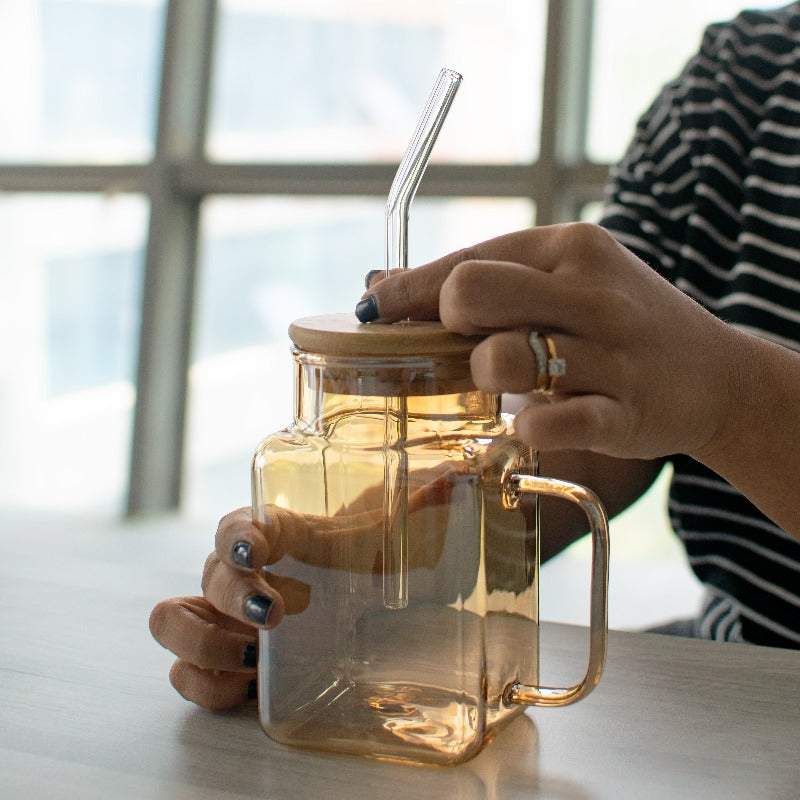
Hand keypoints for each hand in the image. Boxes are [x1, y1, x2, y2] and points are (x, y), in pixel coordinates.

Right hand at [150, 470, 457, 709]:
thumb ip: (420, 505)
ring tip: (256, 658)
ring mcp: (225, 615)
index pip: (241, 525)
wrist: (351, 594)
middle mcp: (242, 571)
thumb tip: (458, 477)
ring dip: (206, 643)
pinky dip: (207, 684)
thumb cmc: (365, 555)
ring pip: (173, 619)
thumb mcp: (393, 536)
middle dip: (232, 595)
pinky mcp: (222, 659)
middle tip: (277, 615)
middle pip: (207, 572)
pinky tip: (248, 687)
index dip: (239, 535)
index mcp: (277, 534)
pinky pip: (185, 674)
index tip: (257, 550)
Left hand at [361, 222, 738, 464]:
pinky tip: (527, 426)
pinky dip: (525, 430)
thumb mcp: (565, 281)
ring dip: (484, 377)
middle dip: (444, 323)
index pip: (468, 259)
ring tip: (504, 384)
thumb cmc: (619, 325)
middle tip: (456, 346)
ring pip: (502, 358)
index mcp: (571, 248)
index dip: (409, 290)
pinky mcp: (624, 412)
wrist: (714, 375)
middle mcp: (591, 292)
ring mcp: (611, 353)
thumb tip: (385, 285)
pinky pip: (550, 424)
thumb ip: (486, 278)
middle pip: (472, 292)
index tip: (372, 310)